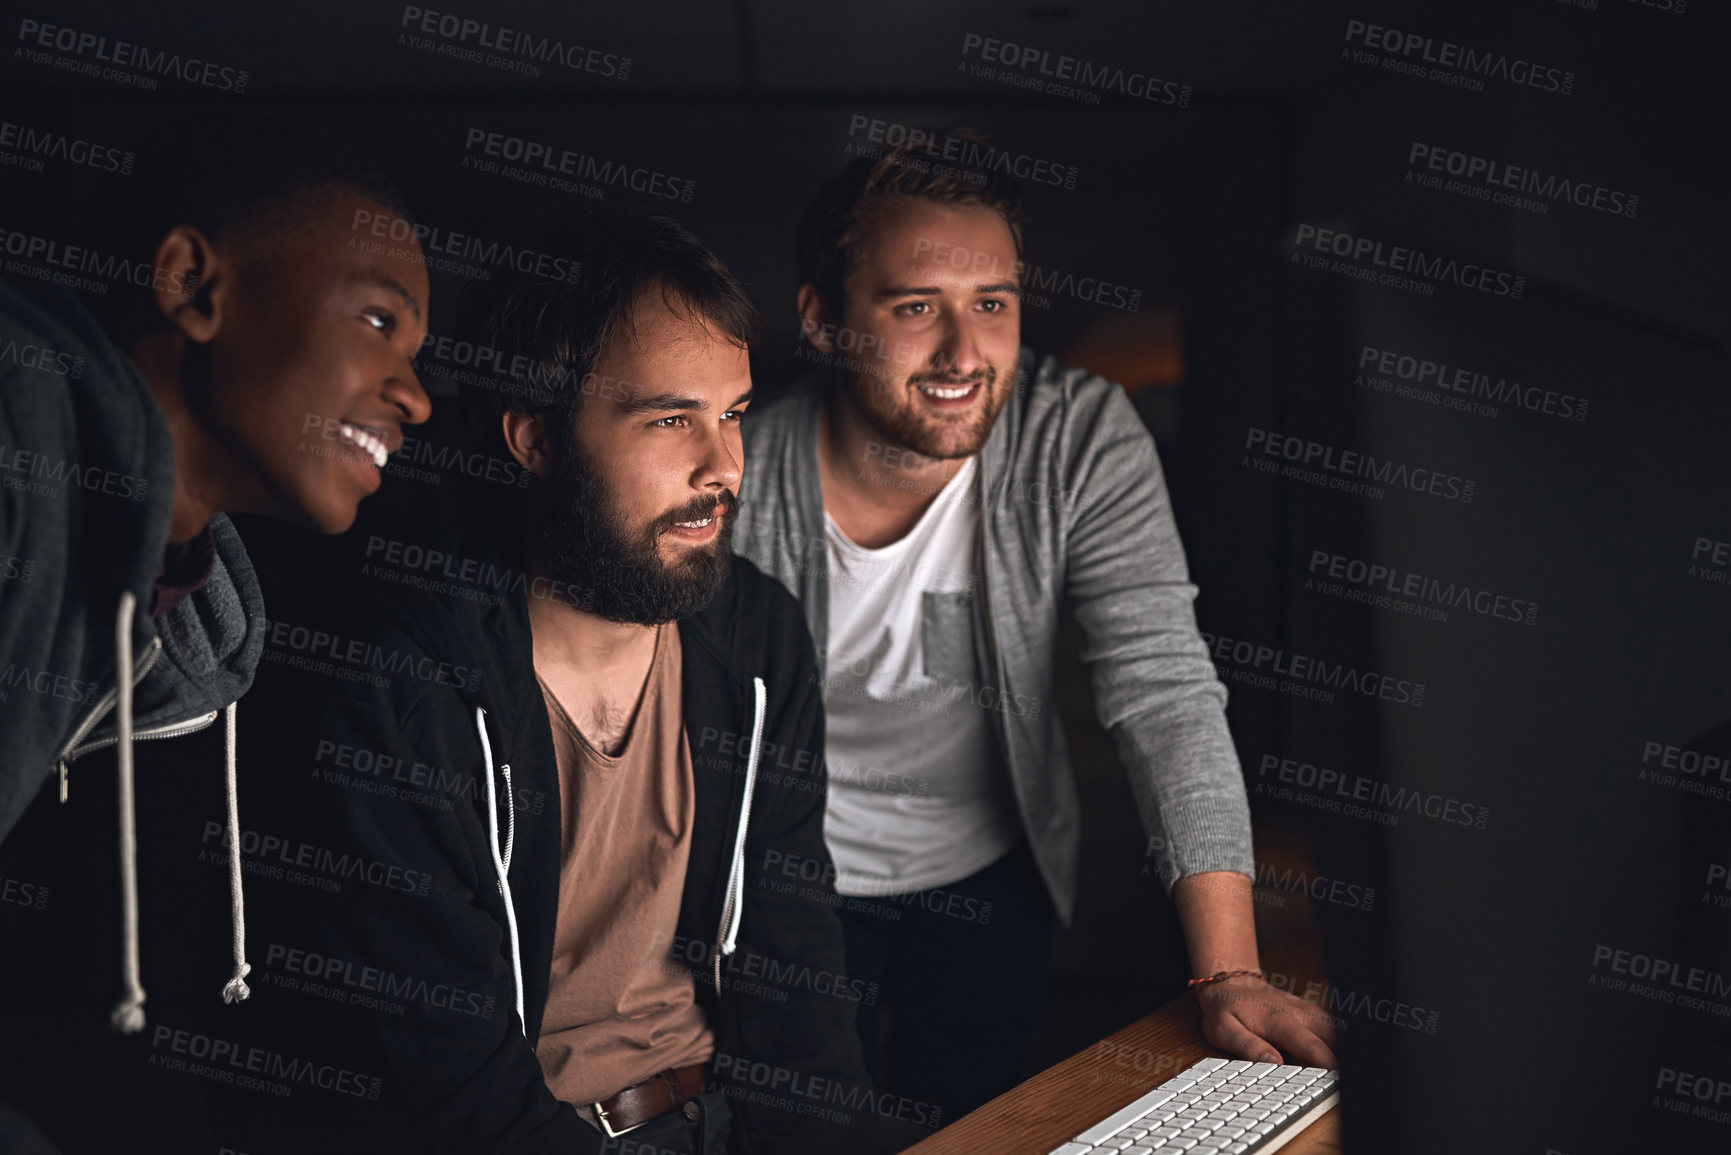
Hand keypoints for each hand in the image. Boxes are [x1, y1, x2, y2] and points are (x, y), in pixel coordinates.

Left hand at [1196, 975, 1338, 1067]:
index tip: (1339, 1079)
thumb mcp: (1223, 1029)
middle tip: (1346, 1081)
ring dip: (1344, 1049)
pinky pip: (1332, 1027)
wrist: (1230, 982)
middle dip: (1343, 1058)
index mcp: (1279, 1020)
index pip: (1310, 1046)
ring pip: (1336, 1031)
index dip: (1328, 1064)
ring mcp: (1307, 1011)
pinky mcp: (1311, 1012)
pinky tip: (1341, 1055)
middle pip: (1333, 1038)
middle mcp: (1299, 1013)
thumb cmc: (1225, 1008)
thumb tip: (1274, 1063)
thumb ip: (1248, 1046)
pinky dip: (1340, 1041)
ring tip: (1345, 1071)